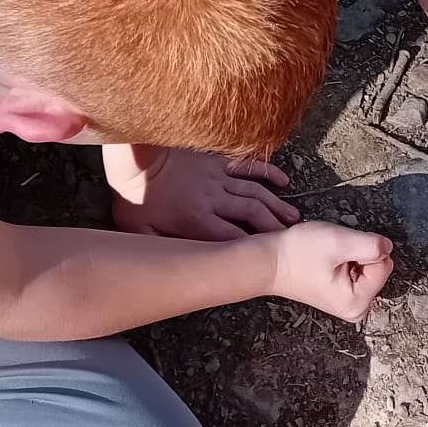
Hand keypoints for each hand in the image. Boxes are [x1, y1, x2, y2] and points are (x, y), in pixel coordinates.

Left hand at [105, 145, 297, 241]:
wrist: (134, 158)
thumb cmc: (134, 197)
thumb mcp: (139, 232)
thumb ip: (160, 251)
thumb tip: (170, 268)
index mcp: (197, 220)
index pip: (233, 238)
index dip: (254, 247)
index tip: (270, 255)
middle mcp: (214, 200)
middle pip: (252, 214)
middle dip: (274, 227)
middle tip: (293, 237)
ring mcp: (217, 177)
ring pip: (255, 192)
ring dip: (275, 205)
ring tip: (294, 217)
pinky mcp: (215, 160)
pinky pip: (246, 165)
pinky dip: (266, 171)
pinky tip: (282, 179)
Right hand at [268, 222, 394, 320]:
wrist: (269, 261)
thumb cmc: (297, 253)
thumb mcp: (339, 242)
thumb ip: (372, 245)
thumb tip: (388, 247)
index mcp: (358, 303)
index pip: (384, 264)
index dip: (363, 250)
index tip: (339, 253)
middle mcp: (356, 310)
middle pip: (378, 267)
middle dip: (358, 254)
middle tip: (331, 256)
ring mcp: (349, 305)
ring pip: (368, 266)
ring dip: (350, 256)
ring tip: (326, 259)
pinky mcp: (343, 296)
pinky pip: (357, 271)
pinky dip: (345, 261)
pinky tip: (325, 263)